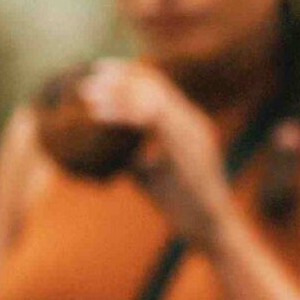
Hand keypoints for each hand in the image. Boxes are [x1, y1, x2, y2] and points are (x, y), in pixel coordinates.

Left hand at [79, 61, 236, 247]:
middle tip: (89, 78)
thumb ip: (134, 154)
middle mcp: (192, 122)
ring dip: (116, 92)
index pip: (160, 86)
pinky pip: (149, 119)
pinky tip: (97, 115)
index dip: (130, 74)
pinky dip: (120, 113)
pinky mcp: (182, 148)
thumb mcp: (154, 173)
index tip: (102, 71)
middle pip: (156, 84)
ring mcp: (190, 133)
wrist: (211, 228)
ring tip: (88, 94)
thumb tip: (104, 147)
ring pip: (152, 96)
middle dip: (120, 77)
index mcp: (190, 124)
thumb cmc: (182, 206)